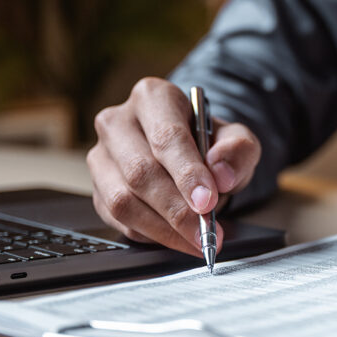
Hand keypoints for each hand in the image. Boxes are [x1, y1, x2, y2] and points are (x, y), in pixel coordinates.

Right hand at [87, 77, 260, 255]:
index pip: (167, 137)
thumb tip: (221, 174)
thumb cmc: (210, 144)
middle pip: (141, 171)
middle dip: (177, 209)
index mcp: (153, 97)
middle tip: (207, 230)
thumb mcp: (237, 141)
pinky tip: (176, 238)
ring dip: (163, 228)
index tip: (207, 202)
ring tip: (196, 239)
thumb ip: (238, 150)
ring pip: (123, 200)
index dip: (187, 173)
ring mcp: (102, 157)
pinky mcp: (97, 189)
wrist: (193, 156)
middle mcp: (118, 122)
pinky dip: (150, 235)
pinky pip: (117, 220)